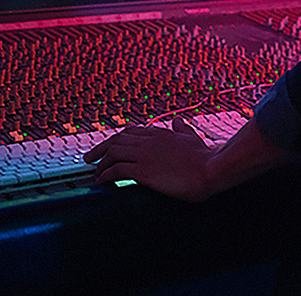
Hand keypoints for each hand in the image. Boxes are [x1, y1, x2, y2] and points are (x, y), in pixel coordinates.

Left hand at [84, 117, 215, 201]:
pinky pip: (116, 170)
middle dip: (100, 149)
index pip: (129, 132)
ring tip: (95, 173)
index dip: (115, 140)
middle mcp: (148, 141)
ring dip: (101, 163)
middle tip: (89, 159)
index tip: (107, 147)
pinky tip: (101, 181)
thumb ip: (182, 129)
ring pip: (113, 154)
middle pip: (116, 141)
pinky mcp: (143, 171)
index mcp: (159, 132)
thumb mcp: (192, 138)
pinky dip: (105, 174)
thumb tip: (178, 120)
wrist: (211, 170)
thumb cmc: (204, 158)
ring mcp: (144, 155)